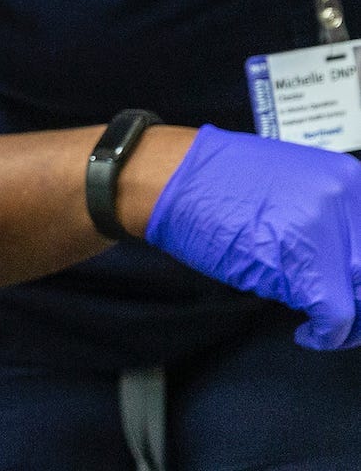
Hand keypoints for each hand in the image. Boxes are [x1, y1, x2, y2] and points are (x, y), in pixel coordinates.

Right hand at [145, 125, 360, 349]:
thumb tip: (350, 250)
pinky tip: (310, 335)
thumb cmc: (219, 181)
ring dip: (352, 323)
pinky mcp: (303, 270)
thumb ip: (329, 210)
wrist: (173, 179)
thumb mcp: (292, 180)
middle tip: (347, 315)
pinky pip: (336, 317)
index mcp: (348, 179)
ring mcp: (327, 235)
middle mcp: (345, 203)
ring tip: (330, 326)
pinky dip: (328, 336)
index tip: (355, 286)